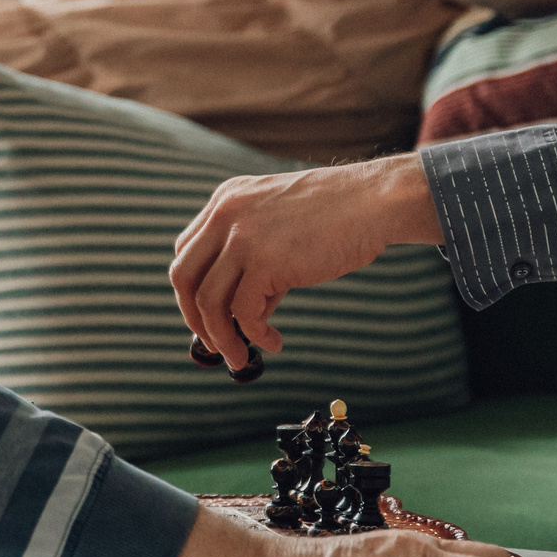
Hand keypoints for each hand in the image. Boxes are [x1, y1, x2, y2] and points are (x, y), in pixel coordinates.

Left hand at [170, 158, 440, 370]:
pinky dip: (254, 336)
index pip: (186, 251)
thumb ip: (254, 263)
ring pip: (208, 301)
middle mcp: (225, 213)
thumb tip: (242, 316)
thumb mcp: (281, 228)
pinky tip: (273, 342)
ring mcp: (242, 236)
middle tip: (214, 344)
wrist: (373, 201)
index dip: (192, 289)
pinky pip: (243, 313)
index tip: (208, 315)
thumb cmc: (338, 216)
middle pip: (183, 276)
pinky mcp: (265, 261)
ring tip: (239, 357)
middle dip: (194, 317)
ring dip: (220, 337)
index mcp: (226, 199)